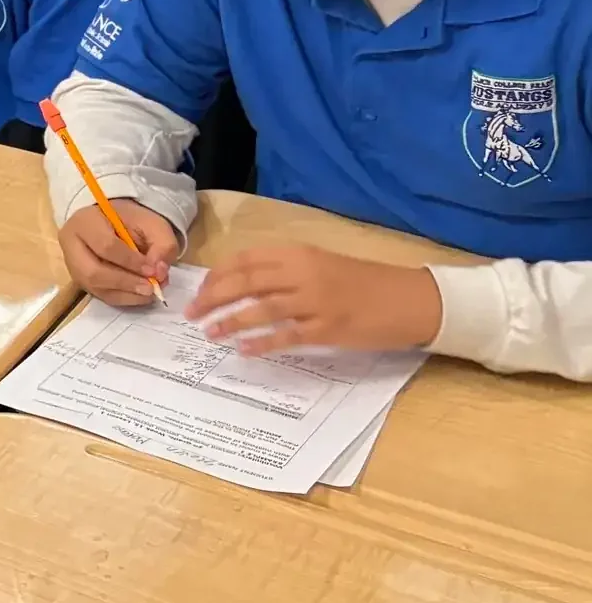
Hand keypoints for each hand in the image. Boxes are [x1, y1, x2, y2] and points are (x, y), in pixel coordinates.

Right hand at [58, 200, 181, 307]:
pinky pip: (101, 296)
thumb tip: (160, 273)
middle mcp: (71, 245)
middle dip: (125, 282)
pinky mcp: (81, 281)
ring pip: (95, 287)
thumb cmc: (130, 221)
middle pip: (93, 272)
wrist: (112, 222)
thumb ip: (162, 245)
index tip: (154, 270)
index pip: (105, 246)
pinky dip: (124, 298)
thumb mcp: (152, 224)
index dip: (131, 262)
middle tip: (151, 287)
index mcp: (84, 222)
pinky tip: (141, 296)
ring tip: (149, 292)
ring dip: (126, 293)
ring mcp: (73, 266)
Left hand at [188, 245, 444, 356]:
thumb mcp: (321, 262)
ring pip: (260, 309)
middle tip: (191, 313)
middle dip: (213, 298)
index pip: (244, 260)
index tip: (201, 290)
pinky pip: (286, 336)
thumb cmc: (365, 281)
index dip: (218, 276)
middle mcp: (303, 273)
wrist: (412, 298)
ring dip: (230, 321)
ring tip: (209, 333)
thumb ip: (286, 268)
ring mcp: (316, 301)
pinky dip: (261, 342)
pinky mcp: (329, 329)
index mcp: (299, 253)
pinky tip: (244, 349)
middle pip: (245, 283)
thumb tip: (244, 283)